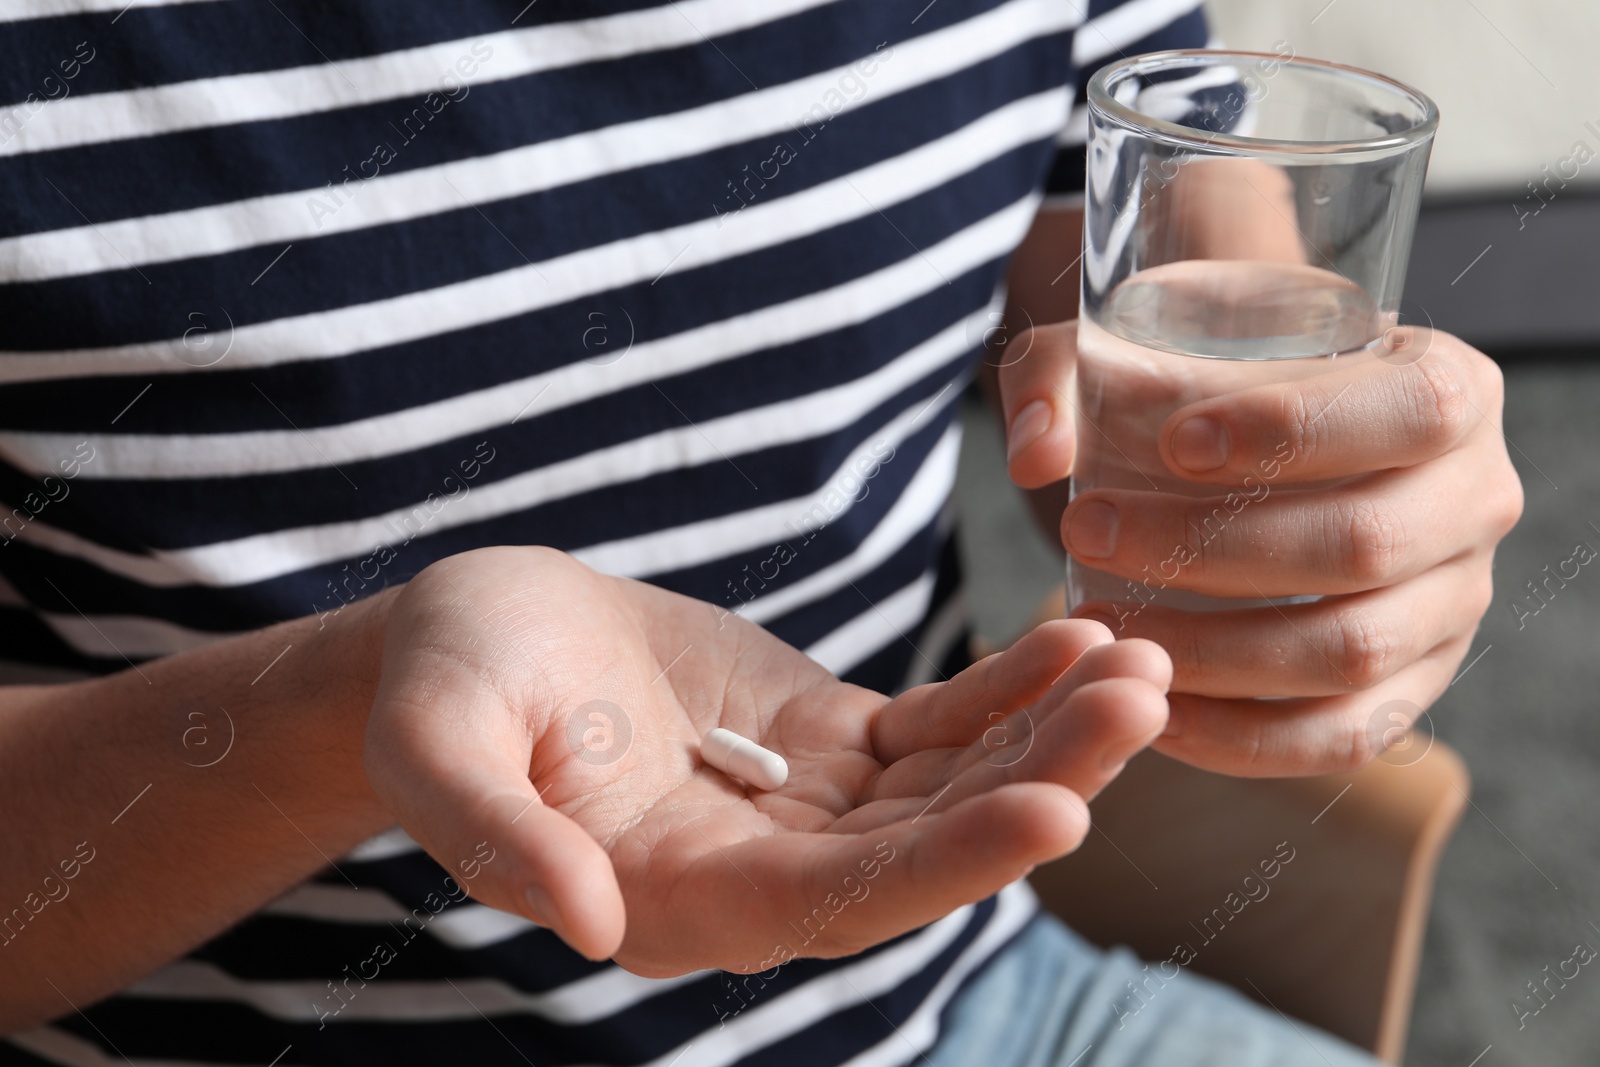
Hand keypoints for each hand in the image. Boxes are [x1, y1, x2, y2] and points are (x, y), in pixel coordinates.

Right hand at [363, 547, 1169, 973]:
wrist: (467, 641)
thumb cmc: (437, 693)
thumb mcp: (439, 753)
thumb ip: (500, 841)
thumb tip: (591, 927)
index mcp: (678, 902)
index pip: (833, 906)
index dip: (944, 868)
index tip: (1058, 813)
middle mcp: (761, 875)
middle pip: (924, 849)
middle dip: (1037, 782)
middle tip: (1140, 701)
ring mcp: (804, 806)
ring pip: (948, 788)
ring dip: (1047, 734)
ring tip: (1138, 661)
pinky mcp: (824, 742)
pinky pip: (932, 726)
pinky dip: (1005, 691)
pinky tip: (1076, 641)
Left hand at [1001, 323, 1522, 776]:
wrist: (1248, 440)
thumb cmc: (1204, 380)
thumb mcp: (1134, 339)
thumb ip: (1062, 372)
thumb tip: (1038, 456)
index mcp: (1448, 387)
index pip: (1408, 413)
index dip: (1294, 433)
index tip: (1175, 443)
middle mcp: (1476, 498)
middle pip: (1366, 544)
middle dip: (1212, 550)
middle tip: (1090, 533)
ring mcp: (1454, 603)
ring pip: (1352, 651)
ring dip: (1215, 651)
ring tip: (1105, 625)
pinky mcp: (1414, 685)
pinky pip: (1345, 735)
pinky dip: (1247, 737)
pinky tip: (1157, 709)